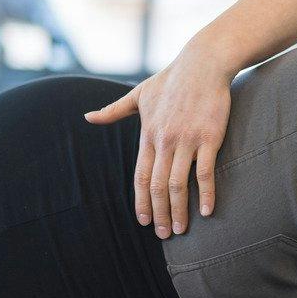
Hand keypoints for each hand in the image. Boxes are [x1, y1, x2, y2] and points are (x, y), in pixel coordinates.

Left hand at [83, 44, 235, 237]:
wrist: (203, 63)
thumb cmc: (171, 79)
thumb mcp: (138, 94)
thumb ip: (113, 111)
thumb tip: (87, 118)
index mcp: (148, 134)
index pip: (140, 176)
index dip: (141, 201)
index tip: (143, 221)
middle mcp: (164, 141)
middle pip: (157, 186)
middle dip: (159, 214)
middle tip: (163, 235)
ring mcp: (187, 140)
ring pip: (178, 184)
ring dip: (179, 211)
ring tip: (180, 229)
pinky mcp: (209, 137)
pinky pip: (204, 172)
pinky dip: (205, 194)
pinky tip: (207, 211)